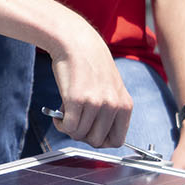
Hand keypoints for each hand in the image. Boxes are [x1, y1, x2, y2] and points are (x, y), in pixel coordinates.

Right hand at [48, 22, 133, 148]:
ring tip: (67, 112)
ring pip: (79, 135)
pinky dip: (60, 124)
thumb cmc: (92, 66)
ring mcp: (96, 103)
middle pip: (96, 142)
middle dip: (83, 135)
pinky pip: (68, 127)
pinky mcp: (77, 99)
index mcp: (125, 105)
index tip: (91, 131)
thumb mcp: (112, 89)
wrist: (76, 42)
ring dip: (69, 128)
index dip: (101, 140)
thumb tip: (98, 137)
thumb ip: (111, 111)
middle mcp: (113, 105)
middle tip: (77, 121)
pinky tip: (59, 113)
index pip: (117, 141)